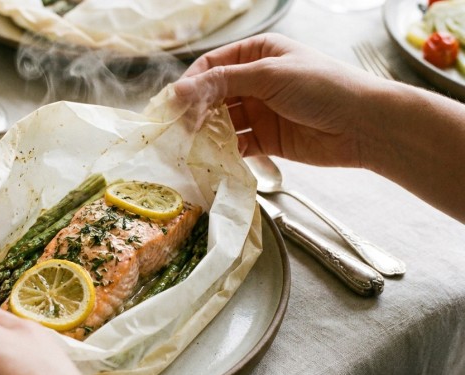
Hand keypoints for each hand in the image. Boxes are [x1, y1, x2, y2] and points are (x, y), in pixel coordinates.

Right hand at [174, 33, 387, 168]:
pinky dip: (223, 151)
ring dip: (206, 133)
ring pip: (222, 122)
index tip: (173, 103)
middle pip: (213, 95)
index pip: (212, 66)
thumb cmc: (323, 87)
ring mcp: (261, 111)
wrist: (365, 125)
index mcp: (258, 54)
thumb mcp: (269, 74)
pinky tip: (212, 157)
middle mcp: (256, 81)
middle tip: (178, 128)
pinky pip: (237, 144)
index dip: (191, 83)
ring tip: (191, 145)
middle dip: (194, 111)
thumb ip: (222, 82)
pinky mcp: (267, 140)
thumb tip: (179, 90)